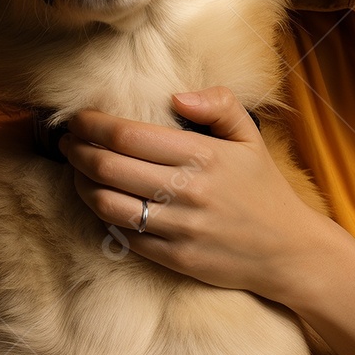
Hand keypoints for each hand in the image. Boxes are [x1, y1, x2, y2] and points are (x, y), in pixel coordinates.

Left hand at [60, 86, 336, 302]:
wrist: (287, 251)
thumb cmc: (263, 189)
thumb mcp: (250, 137)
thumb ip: (219, 105)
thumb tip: (177, 96)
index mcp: (203, 156)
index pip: (128, 135)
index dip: (93, 124)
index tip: (78, 118)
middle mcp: (187, 191)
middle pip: (108, 167)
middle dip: (77, 150)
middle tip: (67, 141)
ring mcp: (179, 228)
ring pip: (107, 204)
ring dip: (82, 184)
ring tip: (78, 171)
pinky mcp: (174, 258)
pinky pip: (123, 235)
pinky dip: (104, 216)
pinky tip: (103, 201)